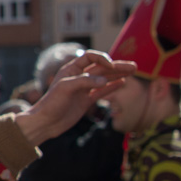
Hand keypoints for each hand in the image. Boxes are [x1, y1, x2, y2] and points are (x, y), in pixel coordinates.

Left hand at [17, 51, 134, 143]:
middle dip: (117, 66)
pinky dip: (112, 87)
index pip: (90, 57)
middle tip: (135, 67)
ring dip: (118, 75)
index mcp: (70, 69)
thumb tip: (104, 80)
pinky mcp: (86, 101)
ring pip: (104, 79)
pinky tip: (123, 83)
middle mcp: (78, 77)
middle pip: (101, 68)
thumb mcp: (65, 89)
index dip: (102, 58)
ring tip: (133, 72)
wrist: (45, 123)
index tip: (111, 65)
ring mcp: (83, 89)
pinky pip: (102, 92)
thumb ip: (84, 82)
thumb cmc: (51, 103)